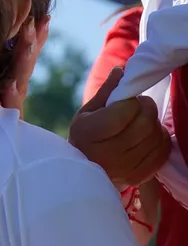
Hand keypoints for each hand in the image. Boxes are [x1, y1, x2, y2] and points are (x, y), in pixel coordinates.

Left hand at [1, 15, 49, 113]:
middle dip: (31, 42)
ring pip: (20, 80)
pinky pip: (8, 106)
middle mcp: (16, 89)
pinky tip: (10, 85)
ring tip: (27, 41)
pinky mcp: (8, 121)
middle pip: (26, 63)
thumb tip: (2, 39)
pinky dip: (10, 95)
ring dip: (24, 60)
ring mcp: (13, 104)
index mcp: (13, 78)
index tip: (44, 17)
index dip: (36, 37)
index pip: (26, 54)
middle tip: (35, 22)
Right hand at [68, 67, 170, 189]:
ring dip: (153, 123)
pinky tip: (147, 136)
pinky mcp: (140, 176)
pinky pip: (163, 150)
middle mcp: (107, 154)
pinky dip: (160, 138)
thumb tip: (122, 70)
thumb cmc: (84, 137)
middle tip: (138, 106)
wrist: (82, 173)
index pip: (125, 110)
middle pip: (145, 123)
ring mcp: (125, 167)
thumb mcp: (87, 113)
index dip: (131, 100)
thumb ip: (106, 92)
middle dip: (146, 108)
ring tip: (141, 122)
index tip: (125, 100)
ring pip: (156, 135)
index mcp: (90, 134)